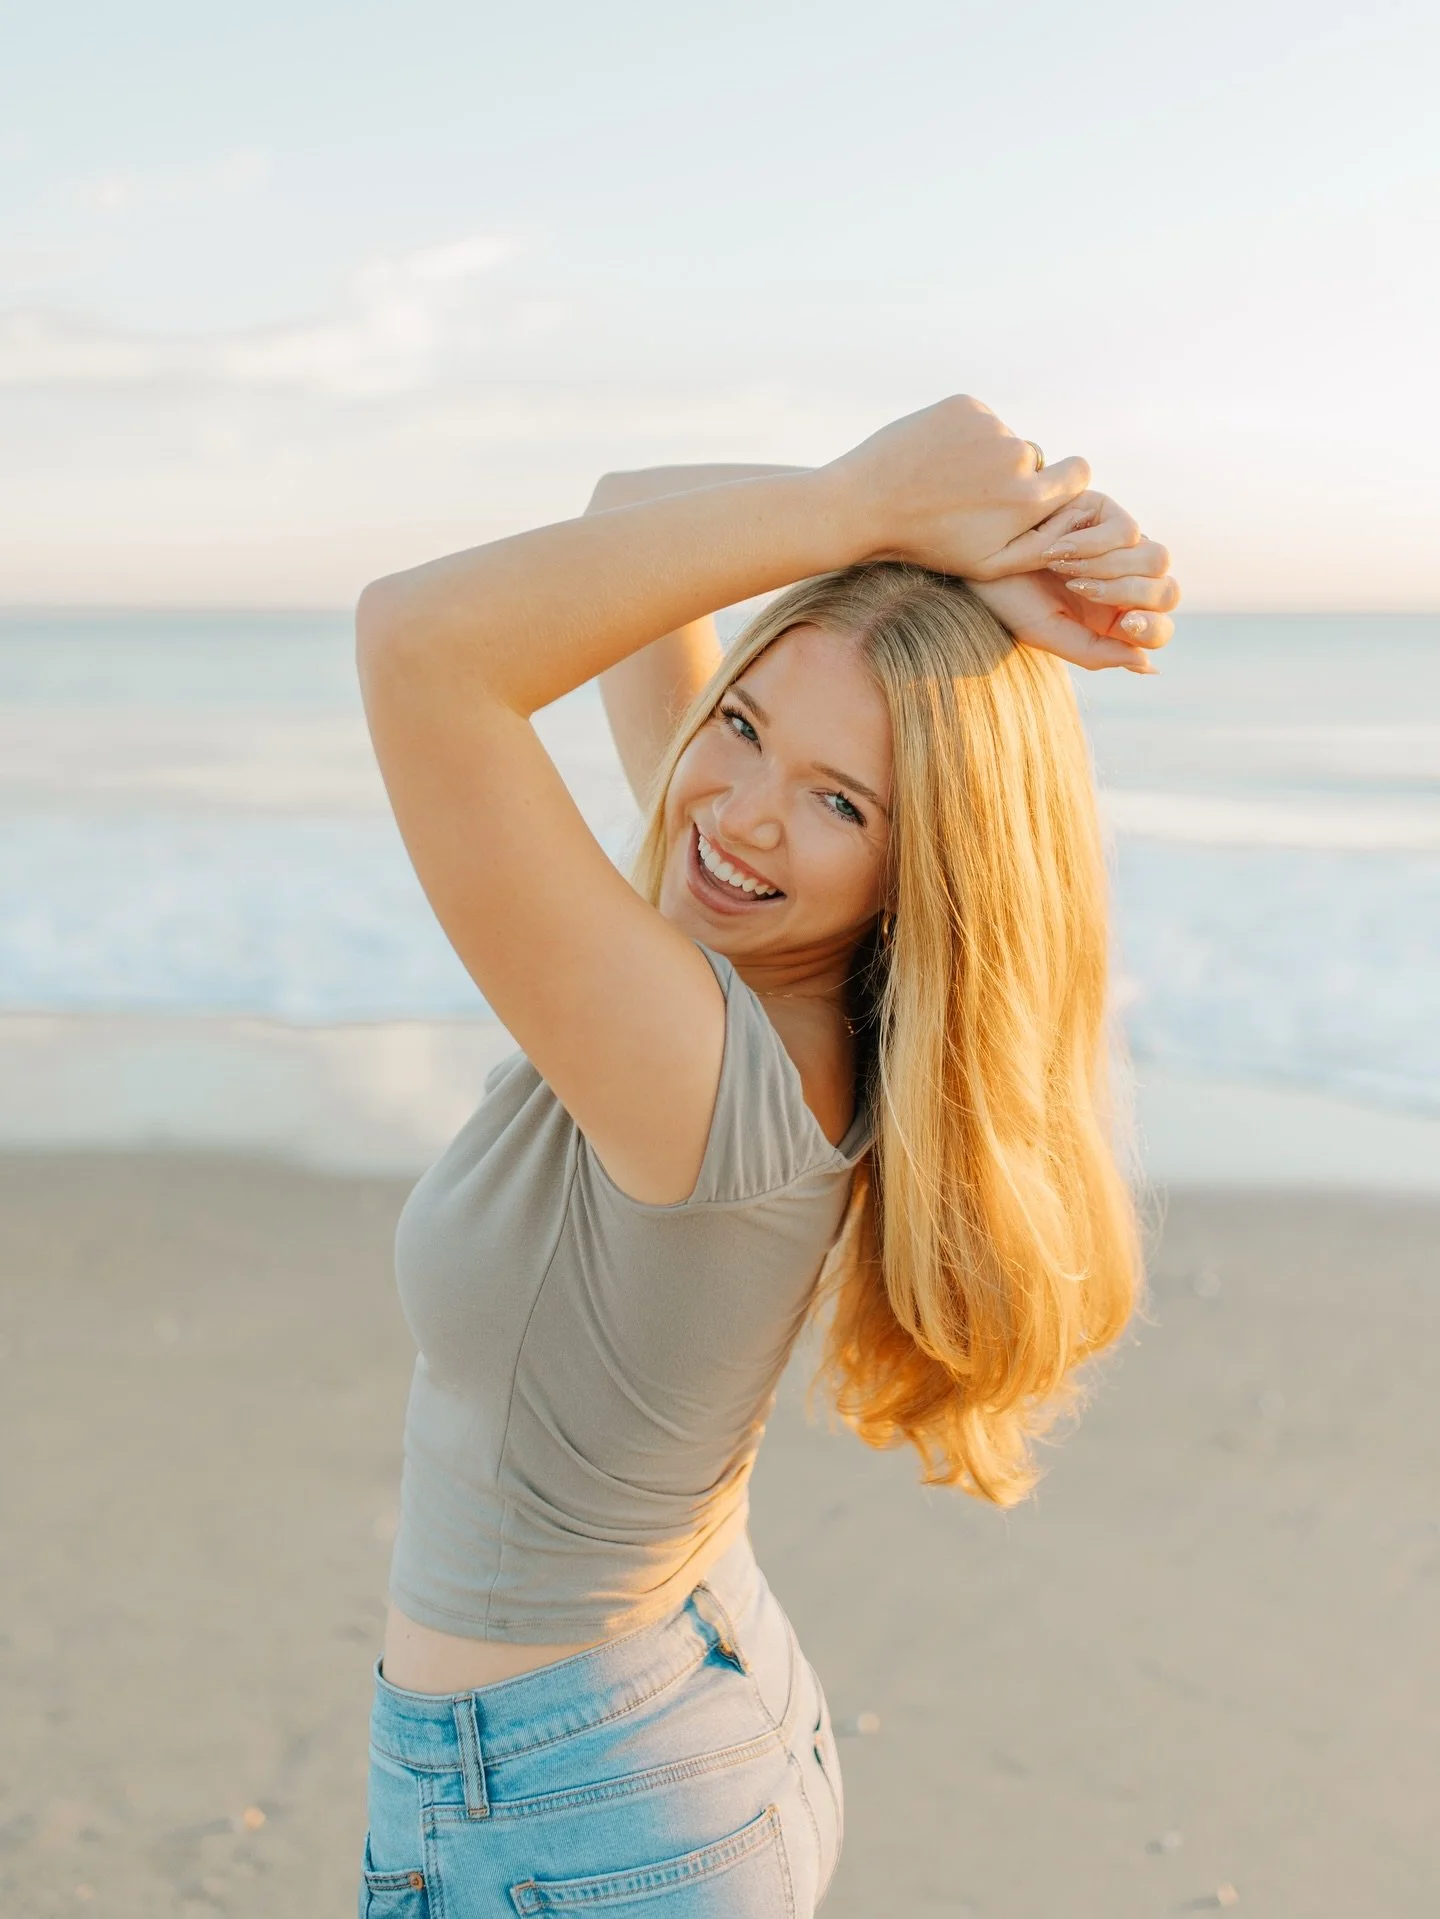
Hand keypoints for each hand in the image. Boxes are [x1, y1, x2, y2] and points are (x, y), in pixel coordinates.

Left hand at [828, 395, 1091, 577]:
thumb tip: (1080, 525)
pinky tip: (934, 459)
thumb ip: (1042, 547)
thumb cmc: (928, 544)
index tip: (1039, 491)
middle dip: (1011, 476)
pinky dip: (962, 436)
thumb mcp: (987, 565)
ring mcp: (990, 426)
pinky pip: (978, 420)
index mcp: (1028, 499)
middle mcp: (1016, 456)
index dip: (1062, 482)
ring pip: (1002, 439)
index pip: (1079, 472)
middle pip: (1034, 459)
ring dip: (983, 456)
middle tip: (969, 499)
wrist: (865, 505)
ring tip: (945, 482)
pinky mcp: (964, 405)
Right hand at [967, 493, 1179, 673]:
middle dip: (1133, 595)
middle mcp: (1124, 582)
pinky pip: (1128, 531)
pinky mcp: (1108, 512)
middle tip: (1088, 593)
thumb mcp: (1047, 632)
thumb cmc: (1008, 597)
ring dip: (1110, 569)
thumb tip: (1146, 664)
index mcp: (1113, 619)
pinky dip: (1092, 544)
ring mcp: (1120, 546)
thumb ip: (1095, 653)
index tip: (1125, 623)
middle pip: (1168, 592)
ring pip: (1156, 559)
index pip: (1158, 629)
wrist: (979, 554)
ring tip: (1065, 571)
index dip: (1152, 628)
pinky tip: (1056, 549)